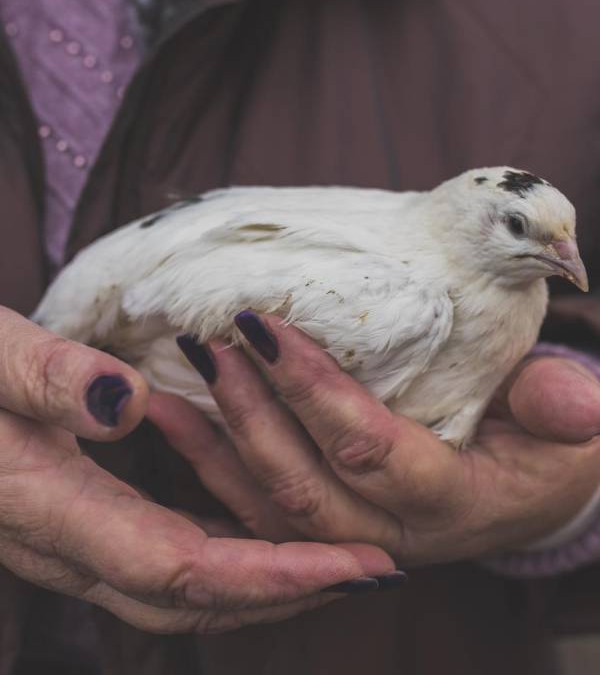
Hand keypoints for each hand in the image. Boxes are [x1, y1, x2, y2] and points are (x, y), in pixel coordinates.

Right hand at [0, 307, 395, 632]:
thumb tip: (127, 403)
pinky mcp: (73, 521)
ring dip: (262, 581)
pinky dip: (222, 556)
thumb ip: (48, 380)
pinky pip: (160, 557)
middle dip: (287, 591)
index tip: (354, 564)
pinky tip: (254, 530)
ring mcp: (68, 539)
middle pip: (192, 599)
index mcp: (50, 505)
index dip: (273, 574)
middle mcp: (65, 542)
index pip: (182, 567)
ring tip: (332, 561)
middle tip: (369, 572)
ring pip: (179, 589)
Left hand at [157, 312, 599, 564]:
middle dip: (253, 411)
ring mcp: (351, 536)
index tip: (266, 327)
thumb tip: (576, 401)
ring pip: (267, 505)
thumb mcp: (570, 428)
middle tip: (215, 339)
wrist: (524, 484)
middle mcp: (389, 533)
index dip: (315, 393)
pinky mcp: (325, 525)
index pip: (371, 453)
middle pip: (303, 486)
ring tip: (182, 367)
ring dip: (217, 437)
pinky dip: (209, 462)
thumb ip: (564, 410)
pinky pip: (254, 508)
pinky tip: (173, 414)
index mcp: (450, 502)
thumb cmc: (545, 444)